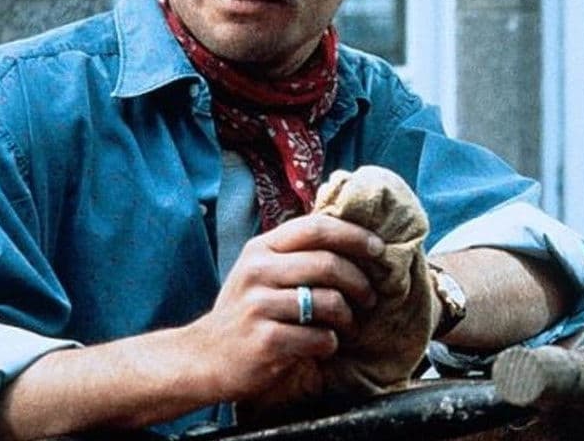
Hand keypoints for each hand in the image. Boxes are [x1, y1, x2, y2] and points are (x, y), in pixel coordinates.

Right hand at [182, 214, 384, 401]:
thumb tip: (352, 236)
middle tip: (370, 298)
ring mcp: (259, 306)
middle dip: (360, 282)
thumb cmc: (247, 311)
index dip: (355, 235)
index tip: (378, 249)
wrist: (205, 357)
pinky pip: (319, 337)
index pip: (317, 227)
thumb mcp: (261, 271)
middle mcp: (257, 272)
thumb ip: (297, 253)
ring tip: (347, 326)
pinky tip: (321, 346)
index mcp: (261, 249)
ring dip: (349, 318)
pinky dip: (330, 344)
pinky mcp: (266, 341)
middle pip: (328, 264)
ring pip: (329, 303)